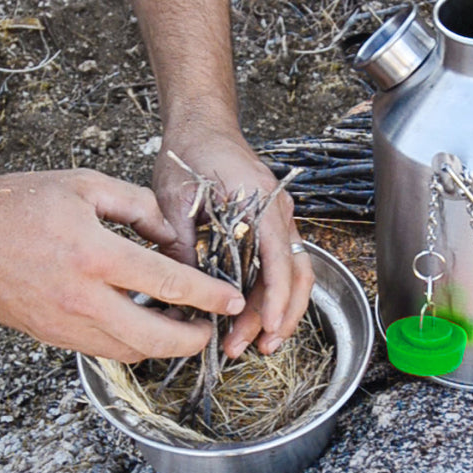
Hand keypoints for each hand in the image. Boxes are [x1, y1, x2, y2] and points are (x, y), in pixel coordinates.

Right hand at [0, 169, 246, 361]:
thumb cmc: (18, 202)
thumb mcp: (86, 186)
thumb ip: (140, 208)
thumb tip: (175, 237)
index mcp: (94, 255)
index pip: (168, 285)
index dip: (208, 297)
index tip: (231, 301)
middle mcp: (80, 298)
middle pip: (154, 340)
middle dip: (191, 340)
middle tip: (210, 329)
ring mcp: (61, 324)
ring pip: (128, 352)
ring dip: (160, 346)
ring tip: (178, 326)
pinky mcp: (47, 337)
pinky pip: (100, 349)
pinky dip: (127, 343)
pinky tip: (138, 323)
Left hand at [154, 126, 314, 357]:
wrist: (202, 125)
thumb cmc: (191, 152)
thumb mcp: (176, 197)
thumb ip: (183, 242)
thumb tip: (183, 290)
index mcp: (262, 201)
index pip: (279, 258)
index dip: (275, 298)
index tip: (266, 327)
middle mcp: (279, 213)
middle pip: (296, 274)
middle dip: (278, 316)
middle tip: (249, 347)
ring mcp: (278, 221)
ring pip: (293, 275)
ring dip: (277, 312)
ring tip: (254, 344)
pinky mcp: (269, 229)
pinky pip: (279, 267)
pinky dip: (270, 296)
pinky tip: (252, 319)